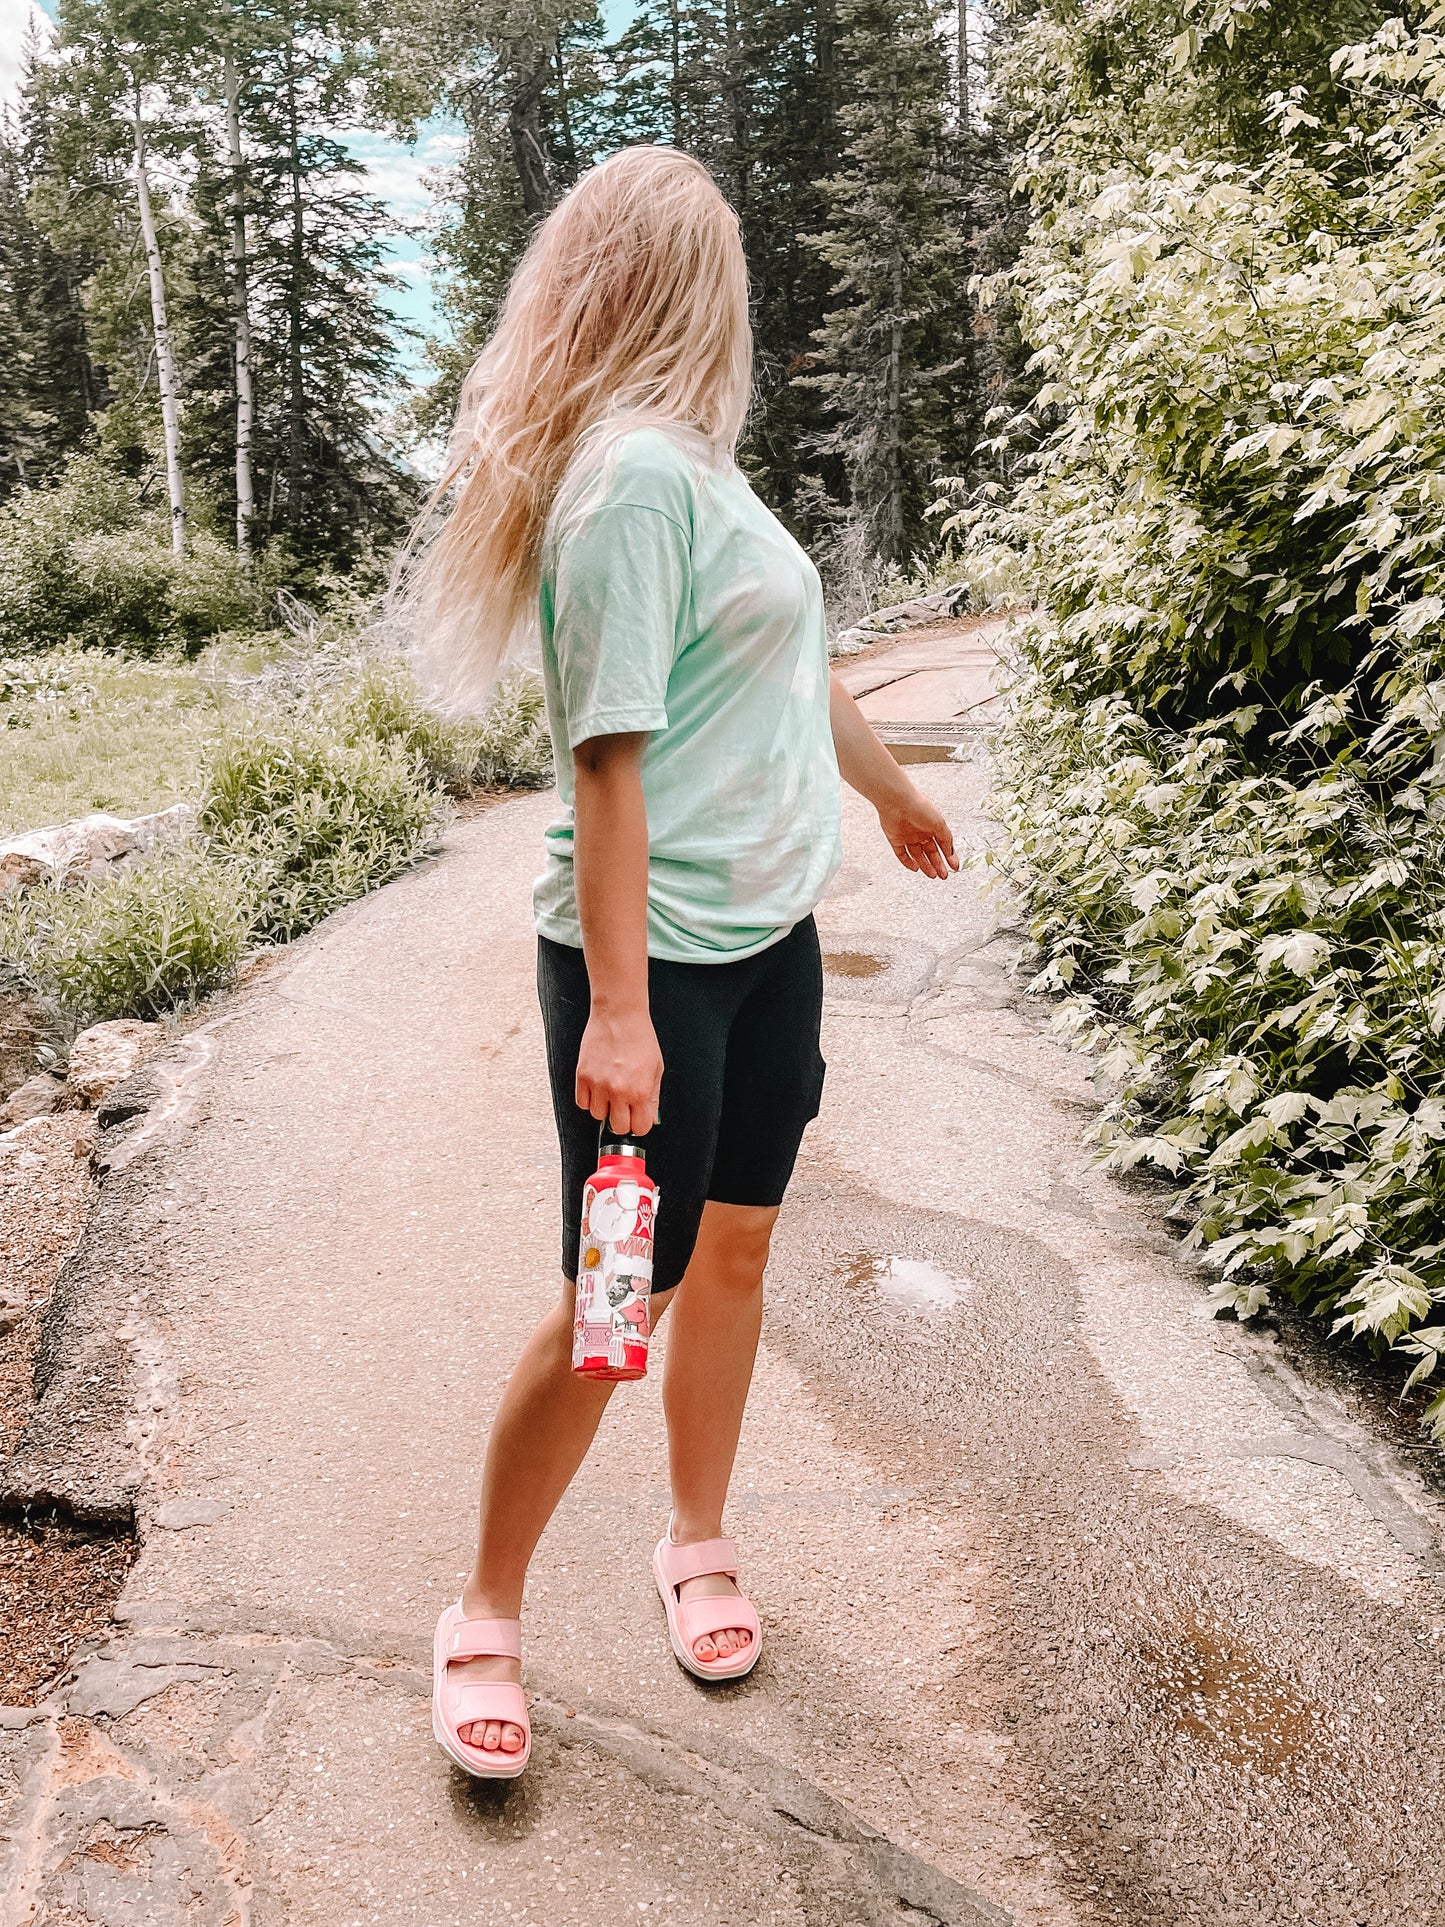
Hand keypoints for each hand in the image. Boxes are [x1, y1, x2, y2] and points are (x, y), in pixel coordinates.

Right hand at [576, 1007, 662, 1136]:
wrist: (619, 1015)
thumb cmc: (639, 1036)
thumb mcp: (657, 1068)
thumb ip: (653, 1096)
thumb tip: (651, 1117)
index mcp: (640, 1091)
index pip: (639, 1128)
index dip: (639, 1124)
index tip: (638, 1118)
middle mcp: (618, 1091)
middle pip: (618, 1127)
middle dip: (623, 1120)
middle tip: (625, 1107)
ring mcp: (598, 1085)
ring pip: (598, 1116)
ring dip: (605, 1108)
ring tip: (611, 1092)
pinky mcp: (582, 1076)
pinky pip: (582, 1103)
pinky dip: (589, 1099)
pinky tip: (598, 1088)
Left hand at [878, 786, 959, 878]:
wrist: (898, 801)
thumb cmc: (920, 807)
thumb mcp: (940, 824)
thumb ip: (947, 840)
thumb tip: (951, 854)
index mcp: (933, 826)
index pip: (943, 845)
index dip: (949, 856)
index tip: (954, 867)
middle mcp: (921, 832)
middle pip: (931, 853)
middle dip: (938, 865)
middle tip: (944, 875)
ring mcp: (908, 836)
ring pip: (918, 856)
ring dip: (926, 866)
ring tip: (933, 875)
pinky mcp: (895, 839)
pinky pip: (902, 855)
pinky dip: (908, 863)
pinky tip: (916, 868)